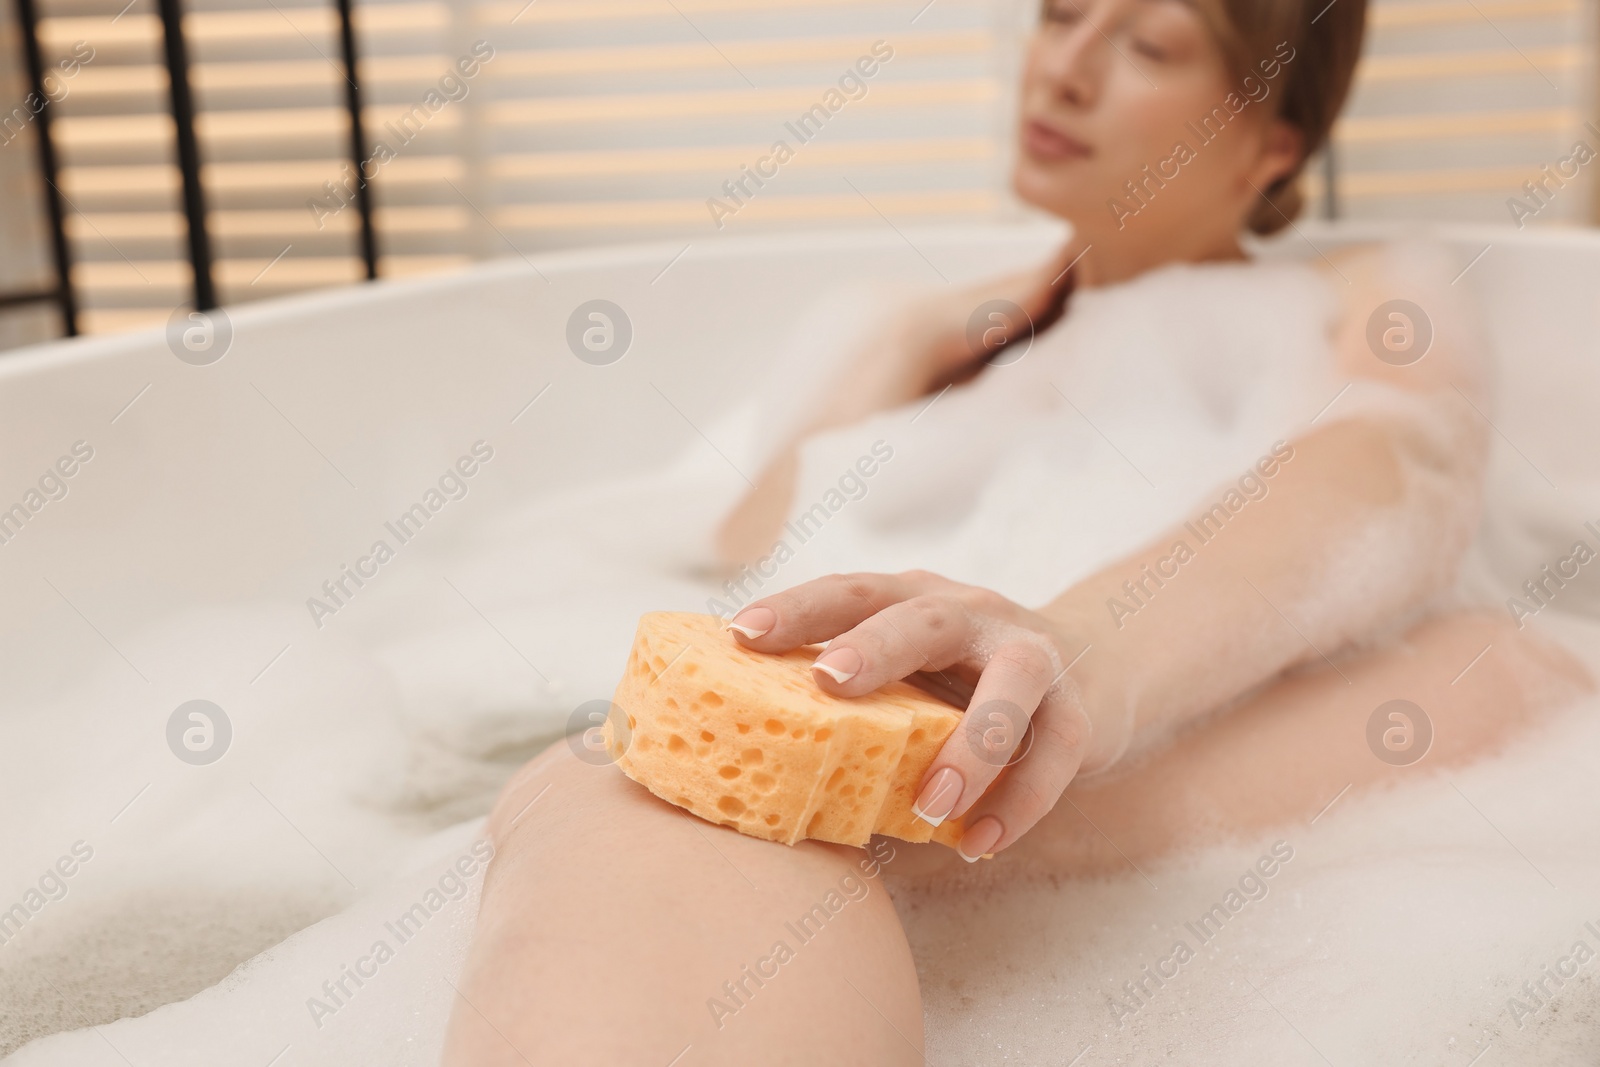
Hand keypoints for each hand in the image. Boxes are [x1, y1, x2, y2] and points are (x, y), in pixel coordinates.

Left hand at [723, 569, 1110, 859]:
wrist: (1094, 673)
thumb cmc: (966, 683)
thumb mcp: (911, 672)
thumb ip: (857, 698)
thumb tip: (757, 761)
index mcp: (913, 599)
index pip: (851, 592)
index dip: (798, 608)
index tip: (741, 634)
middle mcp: (971, 613)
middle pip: (923, 618)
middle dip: (875, 646)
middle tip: (829, 683)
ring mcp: (1031, 654)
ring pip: (1010, 685)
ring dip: (968, 745)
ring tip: (930, 804)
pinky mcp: (1079, 708)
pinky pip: (1056, 752)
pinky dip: (1020, 801)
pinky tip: (980, 841)